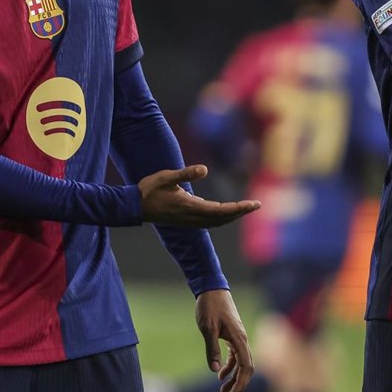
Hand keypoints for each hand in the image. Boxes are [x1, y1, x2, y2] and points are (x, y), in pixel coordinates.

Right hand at [138, 165, 259, 226]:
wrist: (135, 207)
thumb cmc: (150, 189)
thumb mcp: (167, 177)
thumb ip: (186, 173)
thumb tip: (205, 169)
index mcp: (190, 206)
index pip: (221, 210)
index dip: (239, 208)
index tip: (253, 204)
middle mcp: (192, 217)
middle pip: (223, 218)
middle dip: (240, 212)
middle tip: (256, 205)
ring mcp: (189, 221)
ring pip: (217, 222)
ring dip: (232, 216)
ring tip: (245, 208)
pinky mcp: (186, 220)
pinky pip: (209, 221)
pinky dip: (221, 217)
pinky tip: (226, 212)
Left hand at [194, 289, 253, 391]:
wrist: (212, 288)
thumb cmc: (210, 306)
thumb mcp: (207, 329)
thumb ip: (211, 349)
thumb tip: (215, 371)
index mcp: (239, 339)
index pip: (246, 367)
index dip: (240, 384)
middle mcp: (242, 339)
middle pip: (246, 367)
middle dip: (238, 384)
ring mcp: (238, 336)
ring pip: (241, 362)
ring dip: (233, 376)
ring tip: (222, 389)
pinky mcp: (232, 334)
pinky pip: (235, 354)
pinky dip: (229, 365)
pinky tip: (220, 373)